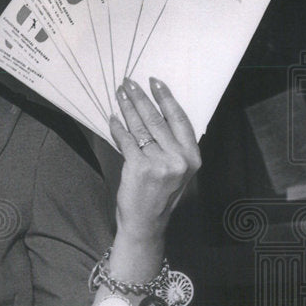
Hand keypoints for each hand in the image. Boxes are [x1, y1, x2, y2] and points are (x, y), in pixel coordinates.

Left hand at [109, 77, 201, 242]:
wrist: (146, 223)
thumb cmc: (158, 195)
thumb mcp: (175, 170)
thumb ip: (171, 146)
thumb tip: (153, 114)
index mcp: (192, 157)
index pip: (180, 119)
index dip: (166, 98)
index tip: (155, 82)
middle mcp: (180, 159)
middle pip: (158, 120)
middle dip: (141, 98)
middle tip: (129, 83)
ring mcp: (160, 163)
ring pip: (141, 128)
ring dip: (128, 108)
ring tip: (120, 95)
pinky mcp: (140, 168)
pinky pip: (127, 141)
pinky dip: (118, 128)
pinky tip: (113, 118)